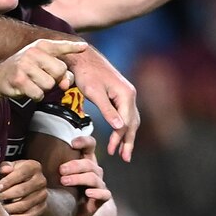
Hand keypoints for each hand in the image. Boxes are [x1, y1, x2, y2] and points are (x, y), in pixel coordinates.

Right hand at [0, 40, 85, 100]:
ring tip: (32, 82)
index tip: (84, 47)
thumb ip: (60, 72)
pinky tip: (26, 89)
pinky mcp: (19, 79)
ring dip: (43, 89)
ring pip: (49, 84)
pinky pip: (39, 94)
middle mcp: (33, 52)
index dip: (73, 47)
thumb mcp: (42, 65)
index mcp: (40, 46)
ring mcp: (25, 65)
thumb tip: (67, 84)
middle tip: (41, 77)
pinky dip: (35, 96)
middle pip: (60, 71)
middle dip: (54, 79)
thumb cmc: (25, 71)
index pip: (60, 46)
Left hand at [0, 159, 47, 215]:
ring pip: (25, 204)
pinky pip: (29, 215)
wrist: (28, 183)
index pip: (21, 173)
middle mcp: (41, 180)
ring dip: (11, 208)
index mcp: (33, 167)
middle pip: (23, 190)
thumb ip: (6, 166)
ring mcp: (43, 195)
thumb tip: (4, 169)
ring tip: (0, 208)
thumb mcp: (11, 166)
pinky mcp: (42, 207)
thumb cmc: (15, 173)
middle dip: (7, 195)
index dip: (8, 181)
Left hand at [59, 136, 111, 215]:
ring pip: (93, 177)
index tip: (72, 143)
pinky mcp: (102, 198)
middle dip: (74, 165)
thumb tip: (35, 150)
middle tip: (61, 170)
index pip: (90, 145)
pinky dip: (97, 193)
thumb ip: (53, 162)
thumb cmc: (66, 190)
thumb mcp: (59, 174)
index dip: (84, 141)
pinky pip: (104, 193)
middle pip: (89, 163)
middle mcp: (94, 170)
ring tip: (65, 181)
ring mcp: (99, 184)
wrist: (75, 212)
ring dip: (79, 178)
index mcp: (86, 160)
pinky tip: (87, 193)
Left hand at [62, 45, 138, 161]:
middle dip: (128, 141)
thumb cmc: (86, 74)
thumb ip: (107, 110)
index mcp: (126, 94)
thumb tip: (120, 128)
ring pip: (131, 119)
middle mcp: (130, 94)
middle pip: (132, 122)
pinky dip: (123, 125)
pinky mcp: (120, 93)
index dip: (119, 138)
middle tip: (124, 158)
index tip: (112, 152)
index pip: (126, 122)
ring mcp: (126, 93)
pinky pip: (125, 113)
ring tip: (123, 151)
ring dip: (127, 135)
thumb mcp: (95, 93)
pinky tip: (120, 133)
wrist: (82, 57)